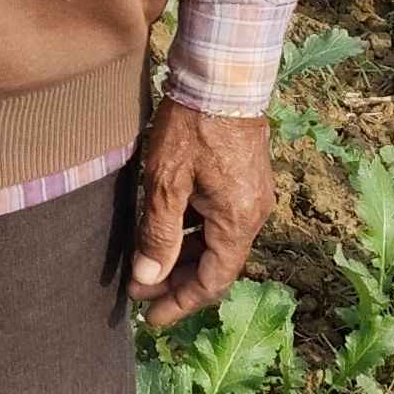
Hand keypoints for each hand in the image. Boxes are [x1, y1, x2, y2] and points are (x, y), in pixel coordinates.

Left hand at [127, 93, 270, 331]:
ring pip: (217, 243)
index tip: (150, 318)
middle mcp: (253, 215)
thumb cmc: (192, 127)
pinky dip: (193, 234)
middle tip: (140, 293)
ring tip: (148, 267)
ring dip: (184, 258)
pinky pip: (220, 221)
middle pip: (216, 266)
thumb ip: (158, 235)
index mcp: (237, 222)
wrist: (222, 75)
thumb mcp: (166, 183)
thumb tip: (148, 280)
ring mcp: (252, 196)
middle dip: (177, 283)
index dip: (180, 304)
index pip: (211, 281)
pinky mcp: (245, 180)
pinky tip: (167, 233)